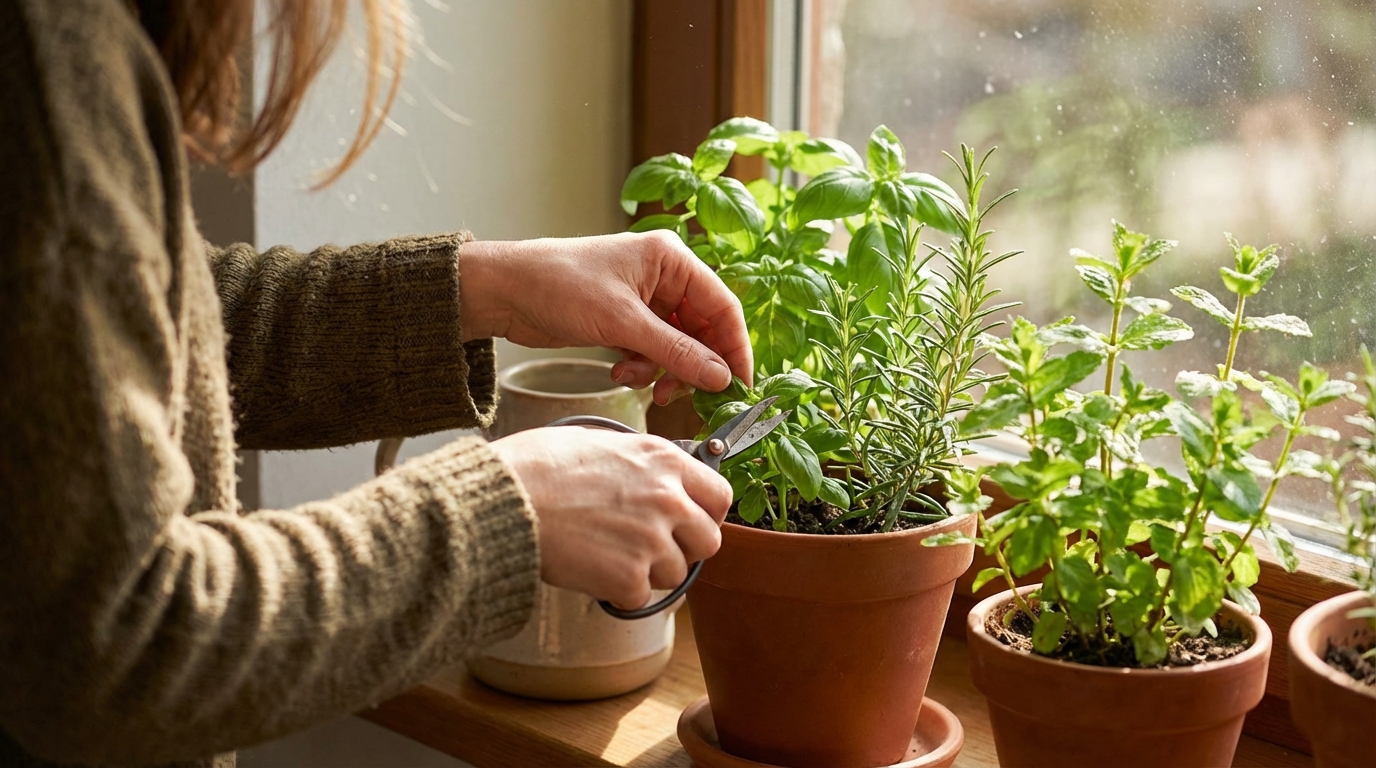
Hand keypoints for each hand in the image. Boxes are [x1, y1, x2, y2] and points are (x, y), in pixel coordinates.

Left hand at [460, 232, 752, 402]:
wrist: (504, 292)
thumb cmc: (558, 285)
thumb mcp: (623, 323)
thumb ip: (676, 351)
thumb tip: (720, 377)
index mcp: (671, 259)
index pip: (723, 306)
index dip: (734, 348)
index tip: (737, 385)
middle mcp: (664, 277)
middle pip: (702, 330)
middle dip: (692, 365)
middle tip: (679, 393)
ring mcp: (644, 300)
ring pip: (677, 346)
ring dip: (663, 370)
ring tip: (638, 382)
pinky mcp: (625, 321)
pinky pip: (652, 352)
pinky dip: (642, 368)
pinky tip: (619, 372)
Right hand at [489, 426, 731, 608]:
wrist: (506, 500)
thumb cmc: (538, 466)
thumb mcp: (602, 444)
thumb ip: (641, 466)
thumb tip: (654, 478)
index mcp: (664, 460)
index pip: (720, 495)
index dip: (707, 513)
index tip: (692, 520)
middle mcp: (668, 499)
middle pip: (709, 541)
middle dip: (684, 549)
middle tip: (650, 547)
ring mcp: (652, 540)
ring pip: (677, 574)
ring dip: (649, 572)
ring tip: (609, 555)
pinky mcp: (630, 577)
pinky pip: (642, 597)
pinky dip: (619, 592)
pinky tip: (593, 571)